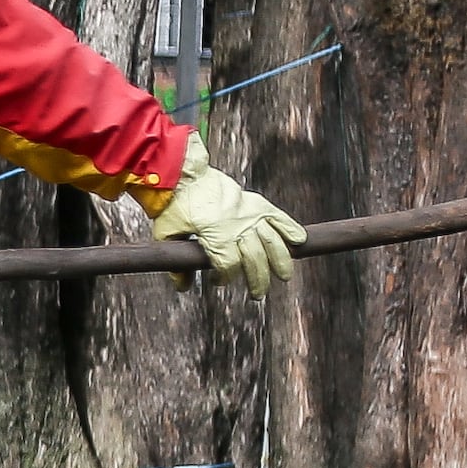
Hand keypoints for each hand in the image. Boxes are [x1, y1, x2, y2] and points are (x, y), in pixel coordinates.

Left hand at [150, 160, 301, 288]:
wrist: (184, 173)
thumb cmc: (174, 204)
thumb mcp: (167, 235)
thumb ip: (177, 263)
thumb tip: (183, 286)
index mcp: (216, 235)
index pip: (229, 266)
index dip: (225, 278)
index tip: (218, 281)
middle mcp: (237, 226)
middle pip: (255, 259)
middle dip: (258, 279)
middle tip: (258, 294)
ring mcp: (249, 213)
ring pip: (272, 241)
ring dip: (281, 260)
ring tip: (285, 275)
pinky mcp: (255, 202)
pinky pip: (278, 217)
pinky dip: (290, 228)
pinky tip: (299, 241)